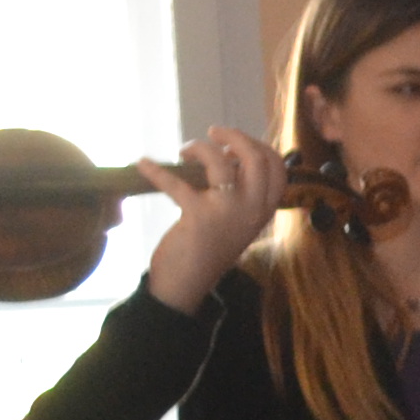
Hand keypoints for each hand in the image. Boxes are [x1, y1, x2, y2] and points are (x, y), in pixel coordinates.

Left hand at [138, 124, 288, 311]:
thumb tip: (227, 156)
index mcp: (264, 210)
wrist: (187, 285)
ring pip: (220, 161)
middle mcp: (253, 209)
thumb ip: (239, 193)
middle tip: (213, 134)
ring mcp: (228, 211)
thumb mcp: (236, 221)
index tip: (233, 143)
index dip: (258, 145)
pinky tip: (142, 164)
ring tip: (184, 153)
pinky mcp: (199, 216)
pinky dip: (155, 171)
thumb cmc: (210, 251)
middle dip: (233, 136)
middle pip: (256, 157)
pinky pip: (176, 182)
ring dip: (199, 149)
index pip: (277, 167)